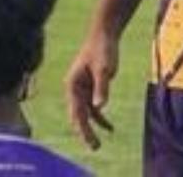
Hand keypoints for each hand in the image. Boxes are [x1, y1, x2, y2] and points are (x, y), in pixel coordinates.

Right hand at [64, 30, 118, 149]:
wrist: (104, 35)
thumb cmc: (102, 49)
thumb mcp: (104, 69)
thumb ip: (102, 87)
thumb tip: (99, 107)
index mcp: (72, 84)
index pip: (76, 111)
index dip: (82, 127)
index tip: (89, 140)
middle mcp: (74, 88)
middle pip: (77, 115)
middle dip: (84, 132)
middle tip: (94, 147)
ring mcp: (81, 89)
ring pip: (84, 114)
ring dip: (91, 128)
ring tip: (97, 144)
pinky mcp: (90, 88)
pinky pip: (93, 108)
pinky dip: (100, 118)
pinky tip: (110, 128)